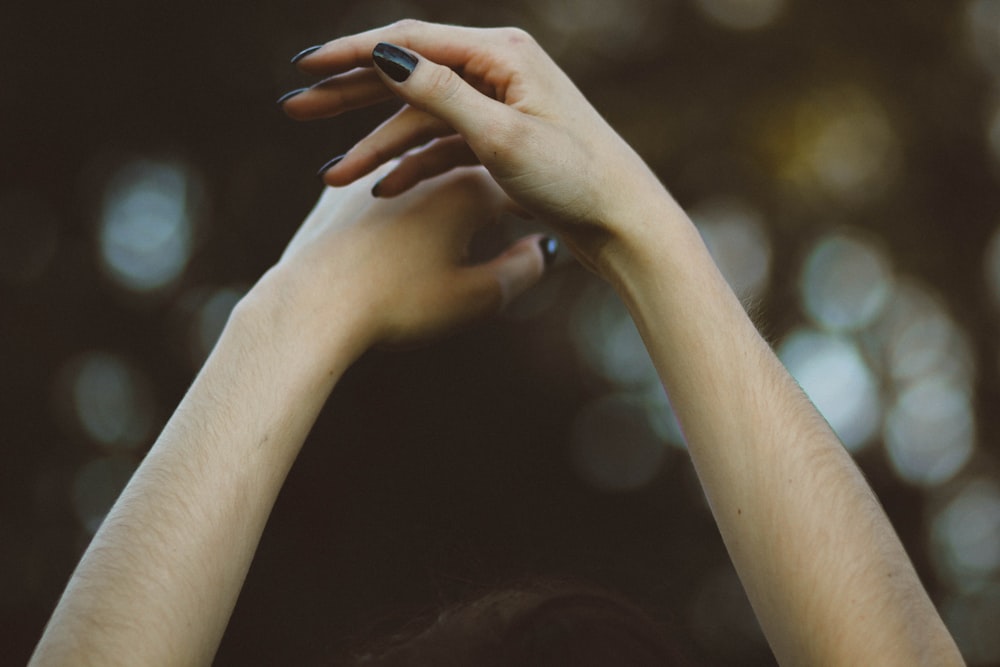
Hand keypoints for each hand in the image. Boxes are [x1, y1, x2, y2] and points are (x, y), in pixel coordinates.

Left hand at [260, 165, 550, 355]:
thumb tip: (542, 251)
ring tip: (459, 218)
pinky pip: (382, 184)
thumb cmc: (398, 303)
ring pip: (424, 171)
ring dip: (447, 188)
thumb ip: (520, 271)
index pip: (519, 186)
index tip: (551, 213)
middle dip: (496, 186)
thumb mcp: (474, 297)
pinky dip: (401, 197)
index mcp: (467, 189)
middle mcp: (424, 167)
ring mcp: (376, 173)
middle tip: (517, 207)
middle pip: (472, 168)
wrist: (310, 305)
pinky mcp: (338, 191)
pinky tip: (403, 222)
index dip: (538, 200)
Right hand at [281, 20, 671, 275]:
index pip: (410, 41)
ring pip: (421, 116)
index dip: (352, 53)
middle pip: (408, 74)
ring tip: (330, 175)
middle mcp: (500, 71)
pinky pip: (444, 145)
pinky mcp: (503, 141)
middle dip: (350, 94)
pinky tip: (381, 188)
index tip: (305, 67)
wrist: (623, 223)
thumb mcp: (502, 137)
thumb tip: (385, 54)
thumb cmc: (575, 179)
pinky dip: (413, 165)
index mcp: (503, 54)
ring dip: (376, 144)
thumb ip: (442, 94)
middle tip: (295, 105)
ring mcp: (500, 106)